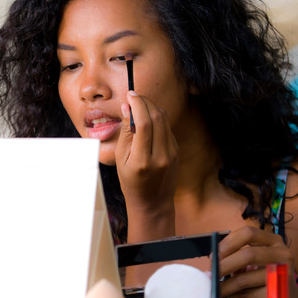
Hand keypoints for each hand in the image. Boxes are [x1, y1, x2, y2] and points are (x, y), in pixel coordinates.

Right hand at [114, 91, 178, 239]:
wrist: (153, 202)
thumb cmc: (131, 182)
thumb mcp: (121, 158)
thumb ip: (126, 132)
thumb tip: (128, 107)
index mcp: (143, 160)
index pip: (144, 123)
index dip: (138, 104)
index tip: (130, 95)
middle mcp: (161, 156)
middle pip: (156, 117)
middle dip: (145, 101)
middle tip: (134, 96)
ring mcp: (172, 153)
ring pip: (164, 119)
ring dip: (152, 106)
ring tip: (139, 103)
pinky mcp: (177, 150)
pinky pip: (167, 127)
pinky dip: (158, 117)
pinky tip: (148, 116)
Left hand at [218, 226, 297, 297]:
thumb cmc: (267, 277)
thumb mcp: (256, 261)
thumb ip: (239, 255)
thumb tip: (213, 260)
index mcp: (274, 241)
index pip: (248, 233)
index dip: (228, 242)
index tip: (214, 254)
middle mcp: (282, 254)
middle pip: (248, 255)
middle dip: (224, 265)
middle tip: (211, 273)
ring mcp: (283, 274)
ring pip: (245, 278)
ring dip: (225, 285)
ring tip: (214, 288)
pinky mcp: (278, 294)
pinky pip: (248, 294)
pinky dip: (233, 295)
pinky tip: (226, 296)